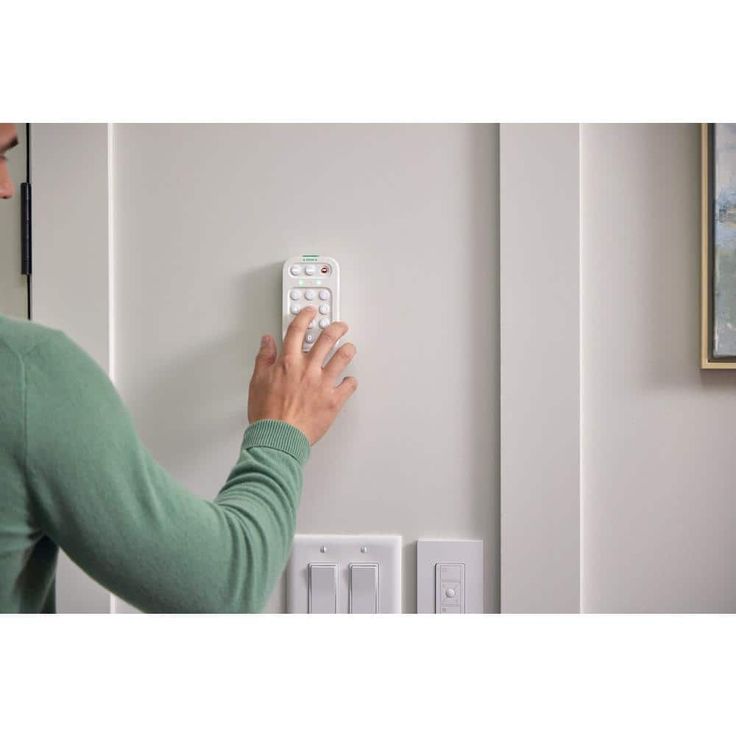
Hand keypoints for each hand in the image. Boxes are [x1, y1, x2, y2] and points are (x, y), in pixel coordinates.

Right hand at [247, 306, 357, 444]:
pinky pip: (349, 386)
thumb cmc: (267, 415)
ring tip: (349, 347)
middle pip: (327, 339)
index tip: (311, 312)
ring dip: (348, 349)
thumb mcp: (257, 382)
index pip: (297, 331)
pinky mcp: (333, 401)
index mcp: (288, 363)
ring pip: (343, 358)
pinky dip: (351, 382)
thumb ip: (264, 358)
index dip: (305, 317)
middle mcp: (308, 369)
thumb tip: (267, 342)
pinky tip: (350, 381)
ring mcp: (323, 384)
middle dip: (336, 328)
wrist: (278, 438)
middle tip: (340, 326)